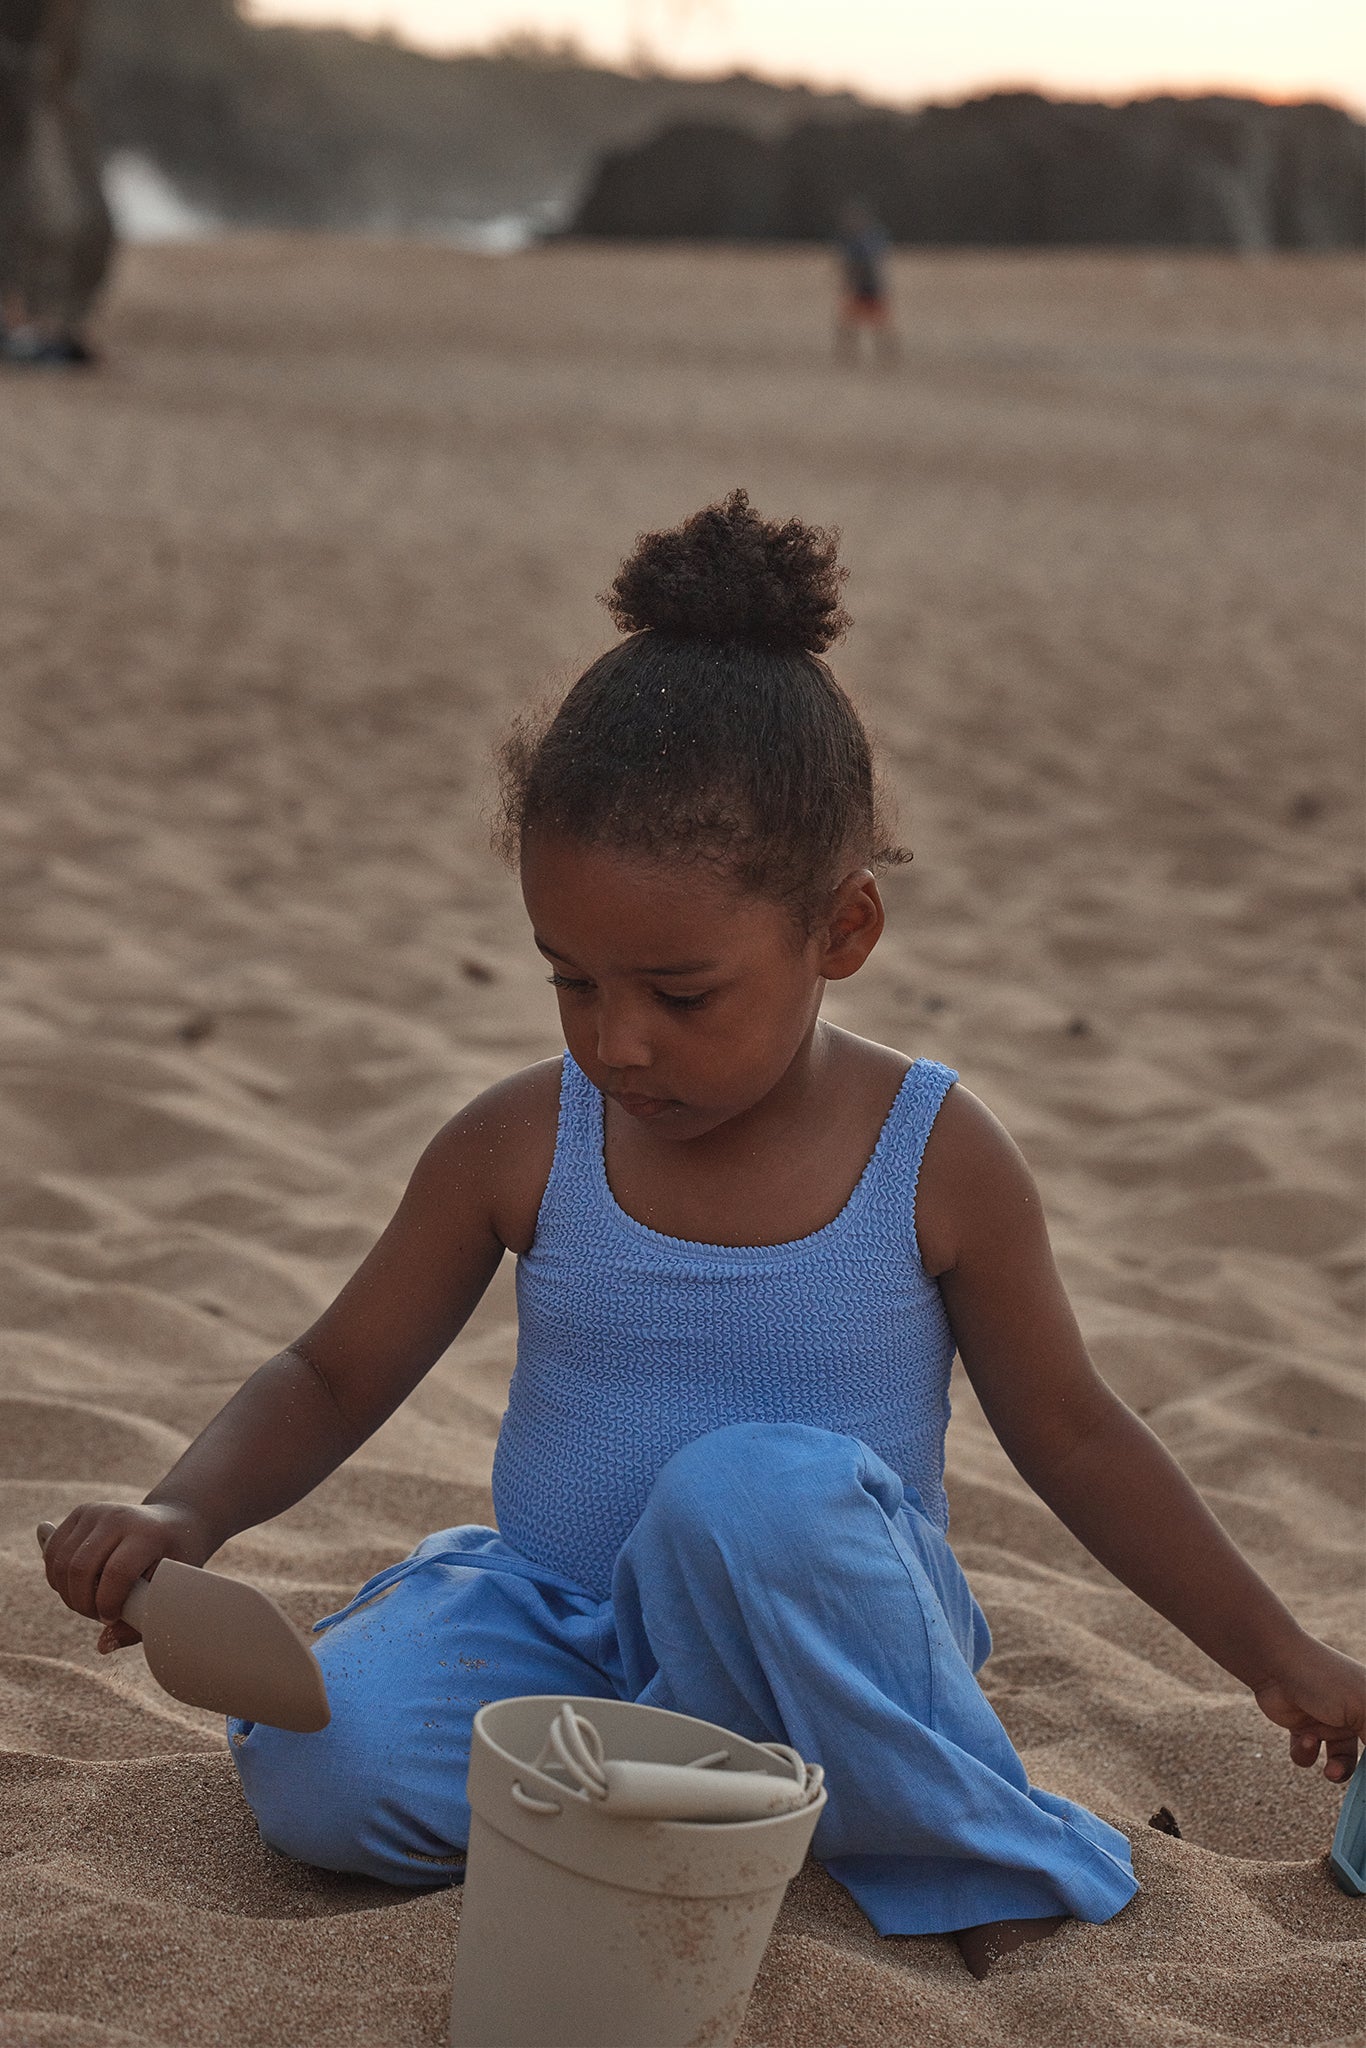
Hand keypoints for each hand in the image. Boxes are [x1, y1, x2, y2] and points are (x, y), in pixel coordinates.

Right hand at [42, 1500, 213, 1651]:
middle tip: (100, 1615)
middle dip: (83, 1604)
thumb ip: (141, 1619)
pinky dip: (57, 1579)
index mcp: (148, 1533)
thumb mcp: (170, 1587)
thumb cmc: (175, 1561)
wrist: (174, 1522)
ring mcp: (96, 1511)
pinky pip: (53, 1553)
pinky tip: (78, 1588)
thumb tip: (103, 1646)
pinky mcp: (79, 1513)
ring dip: (69, 1594)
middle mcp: (118, 1516)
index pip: (117, 1572)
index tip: (112, 1618)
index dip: (108, 1604)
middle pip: (80, 1569)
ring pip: (61, 1563)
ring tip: (92, 1602)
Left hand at [1253, 1635, 1364, 1783]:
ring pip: (1340, 1762)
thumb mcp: (1363, 1708)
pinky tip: (1305, 1739)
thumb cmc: (1326, 1680)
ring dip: (1338, 1770)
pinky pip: (1309, 1755)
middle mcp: (1355, 1715)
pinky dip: (1306, 1753)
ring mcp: (1329, 1723)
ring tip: (1331, 1771)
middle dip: (1362, 1771)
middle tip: (1355, 1781)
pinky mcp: (1303, 1730)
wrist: (1276, 1664)